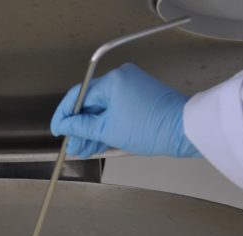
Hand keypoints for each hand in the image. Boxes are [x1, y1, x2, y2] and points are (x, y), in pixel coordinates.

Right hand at [50, 63, 199, 158]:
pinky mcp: (140, 98)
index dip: (65, 114)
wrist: (184, 131)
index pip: (78, 96)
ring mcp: (132, 88)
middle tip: (72, 145)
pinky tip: (98, 142)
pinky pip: (117, 111)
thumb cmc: (153, 128)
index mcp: (112, 81)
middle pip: (91, 103)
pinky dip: (108, 125)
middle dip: (80, 127)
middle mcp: (121, 79)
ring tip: (84, 149)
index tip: (58, 129)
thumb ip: (82, 128)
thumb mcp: (109, 131)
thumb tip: (66, 126)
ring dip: (93, 129)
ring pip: (104, 109)